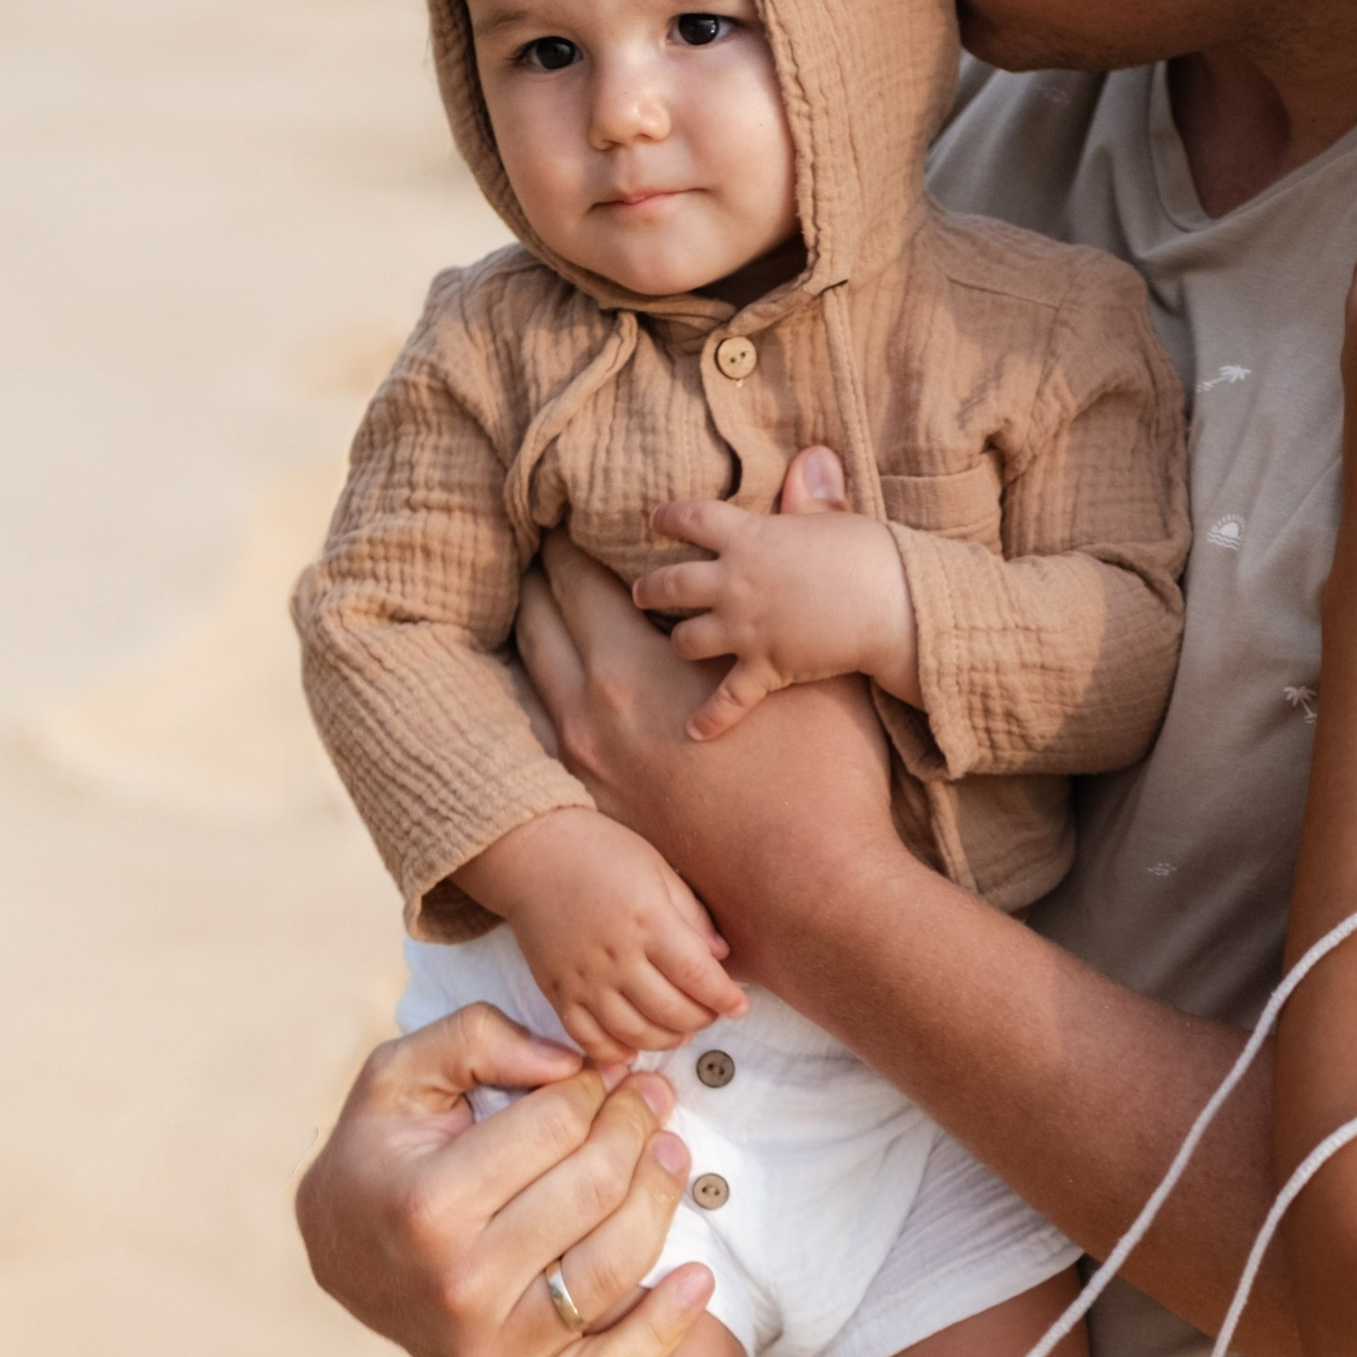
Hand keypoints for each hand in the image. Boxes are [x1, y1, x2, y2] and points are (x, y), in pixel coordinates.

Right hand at [295, 1009, 709, 1356]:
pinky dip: (666, 1328)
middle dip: (637, 1128)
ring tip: (672, 1154)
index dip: (594, 1086)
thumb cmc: (378, 1157)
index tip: (606, 1072)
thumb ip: (474, 1039)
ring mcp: (484, 1352)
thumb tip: (570, 1061)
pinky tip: (698, 1277)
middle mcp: (458, 1286)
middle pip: (594, 1190)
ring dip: (663, 1199)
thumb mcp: (397, 1078)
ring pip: (615, 1268)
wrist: (339, 1261)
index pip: (557, 1126)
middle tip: (652, 1098)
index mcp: (426, 1205)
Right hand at [455, 808, 743, 1061]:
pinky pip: (588, 1038)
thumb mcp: (659, 870)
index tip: (740, 1005)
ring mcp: (583, 980)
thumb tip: (722, 956)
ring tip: (681, 1029)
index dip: (726, 998)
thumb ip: (693, 916)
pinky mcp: (557, 992)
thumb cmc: (601, 852)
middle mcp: (616, 957)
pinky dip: (615, 1052)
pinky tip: (634, 1046)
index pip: (699, 977)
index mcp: (648, 922)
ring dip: (666, 1039)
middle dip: (702, 1018)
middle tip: (712, 1012)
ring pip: (634, 1034)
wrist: (532, 853)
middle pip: (671, 1011)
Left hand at [518, 533, 901, 996]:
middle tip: (543, 547)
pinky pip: (546, 740)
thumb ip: (803, 561)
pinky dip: (546, 705)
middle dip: (543, 582)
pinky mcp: (598, 809)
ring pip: (534, 682)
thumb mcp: (813, 658)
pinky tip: (556, 694)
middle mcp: (588, 714)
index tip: (566, 509)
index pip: (571, 577)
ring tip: (542, 608)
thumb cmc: (822, 777)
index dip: (569, 537)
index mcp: (627, 667)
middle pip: (539, 624)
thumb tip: (814, 461)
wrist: (811, 896)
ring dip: (537, 640)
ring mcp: (585, 768)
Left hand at [633, 444, 921, 737]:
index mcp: (750, 538)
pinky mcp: (767, 669)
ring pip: (686, 641)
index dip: (668, 517)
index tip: (655, 521)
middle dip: (649, 589)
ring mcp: (746, 630)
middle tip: (639, 593)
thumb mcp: (835, 518)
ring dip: (677, 643)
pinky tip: (693, 732)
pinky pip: (729, 700)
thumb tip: (811, 457)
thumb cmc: (872, 556)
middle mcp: (735, 584)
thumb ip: (811, 496)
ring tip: (672, 645)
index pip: (691, 518)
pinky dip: (711, 718)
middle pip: (671, 585)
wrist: (895, 608)